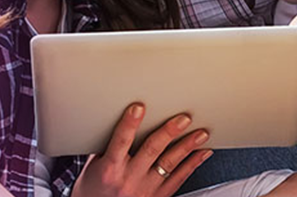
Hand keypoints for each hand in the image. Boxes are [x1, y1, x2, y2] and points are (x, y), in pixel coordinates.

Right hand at [71, 104, 211, 196]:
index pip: (120, 141)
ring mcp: (146, 190)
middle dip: (169, 132)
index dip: (130, 123)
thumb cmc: (94, 190)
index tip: (138, 107)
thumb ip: (108, 145)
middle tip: (183, 118)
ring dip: (187, 146)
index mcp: (110, 169)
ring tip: (201, 133)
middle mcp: (129, 179)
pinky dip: (192, 164)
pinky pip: (179, 179)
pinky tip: (202, 153)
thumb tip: (121, 118)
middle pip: (152, 150)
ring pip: (169, 164)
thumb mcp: (94, 166)